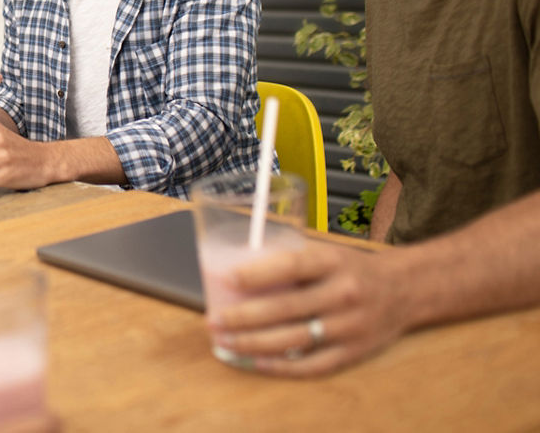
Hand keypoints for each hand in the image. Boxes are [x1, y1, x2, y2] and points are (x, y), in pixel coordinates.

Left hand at [208, 241, 410, 375]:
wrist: (406, 289)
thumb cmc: (352, 269)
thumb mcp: (327, 253)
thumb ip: (290, 261)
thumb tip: (236, 270)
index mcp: (333, 262)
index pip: (292, 266)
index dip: (258, 274)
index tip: (228, 279)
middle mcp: (343, 294)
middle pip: (287, 308)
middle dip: (244, 317)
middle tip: (213, 320)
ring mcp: (350, 327)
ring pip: (294, 340)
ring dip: (254, 344)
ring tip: (225, 342)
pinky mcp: (354, 352)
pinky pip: (312, 365)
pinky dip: (280, 366)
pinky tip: (254, 363)